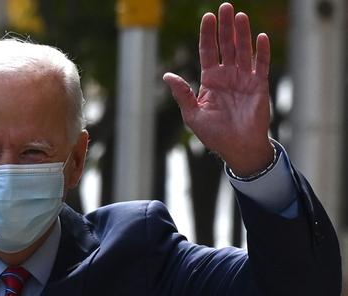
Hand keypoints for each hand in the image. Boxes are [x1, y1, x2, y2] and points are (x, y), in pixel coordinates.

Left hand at [163, 2, 273, 176]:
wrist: (237, 148)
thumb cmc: (214, 134)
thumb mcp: (192, 114)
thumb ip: (182, 94)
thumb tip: (167, 75)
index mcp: (210, 80)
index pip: (208, 51)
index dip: (207, 35)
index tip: (207, 17)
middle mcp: (227, 76)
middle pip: (226, 46)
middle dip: (225, 27)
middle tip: (225, 7)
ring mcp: (243, 79)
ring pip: (243, 51)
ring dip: (242, 34)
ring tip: (240, 16)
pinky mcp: (258, 86)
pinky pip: (261, 65)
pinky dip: (261, 51)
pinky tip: (260, 37)